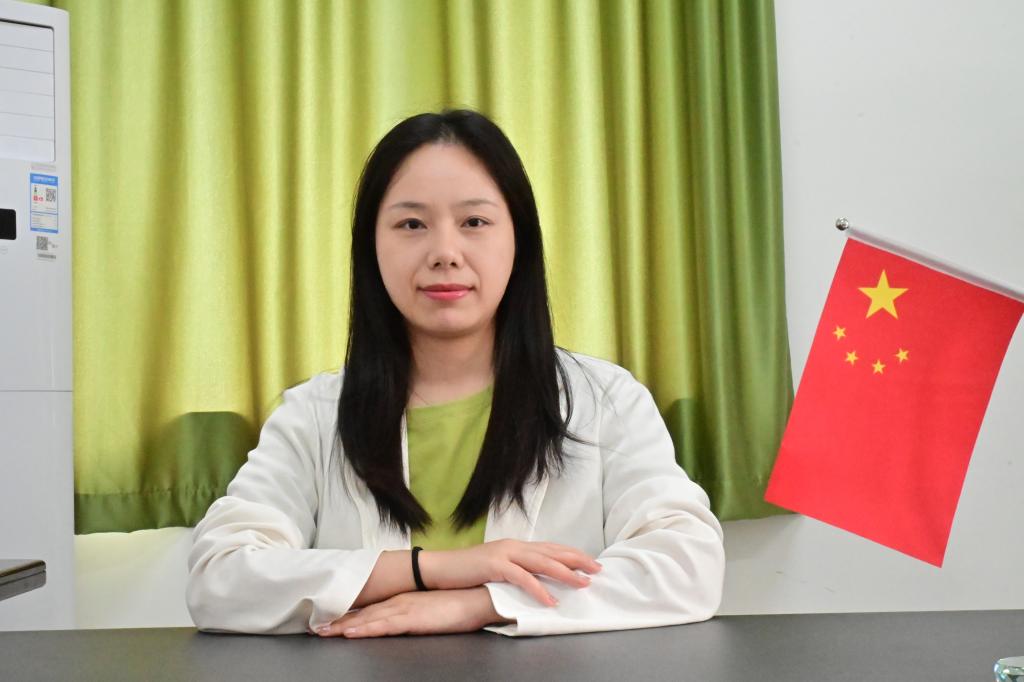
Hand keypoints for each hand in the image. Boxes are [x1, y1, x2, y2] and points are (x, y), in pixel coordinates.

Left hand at [315, 587, 506, 637]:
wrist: (478, 596)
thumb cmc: (458, 604)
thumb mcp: (431, 609)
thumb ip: (414, 613)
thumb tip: (403, 620)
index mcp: (403, 599)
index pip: (371, 608)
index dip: (349, 615)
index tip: (330, 620)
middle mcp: (400, 602)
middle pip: (363, 613)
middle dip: (339, 620)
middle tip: (317, 628)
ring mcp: (404, 608)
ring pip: (367, 619)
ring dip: (344, 625)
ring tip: (324, 631)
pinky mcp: (412, 618)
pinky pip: (383, 625)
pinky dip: (364, 628)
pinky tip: (350, 632)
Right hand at [421, 539, 601, 606]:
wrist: (440, 568)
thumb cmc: (468, 571)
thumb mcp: (497, 568)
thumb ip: (516, 570)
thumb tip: (536, 581)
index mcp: (516, 546)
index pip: (550, 548)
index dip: (572, 554)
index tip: (591, 563)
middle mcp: (514, 546)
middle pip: (552, 551)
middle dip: (577, 560)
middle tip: (597, 570)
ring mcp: (505, 553)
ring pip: (542, 562)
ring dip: (564, 573)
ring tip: (582, 584)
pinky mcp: (495, 565)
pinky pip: (522, 578)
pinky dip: (538, 589)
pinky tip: (550, 600)